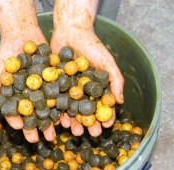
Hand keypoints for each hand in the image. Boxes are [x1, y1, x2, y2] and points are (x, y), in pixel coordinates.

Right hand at [0, 28, 56, 142]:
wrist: (23, 32)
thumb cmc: (7, 52)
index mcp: (16, 96)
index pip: (17, 113)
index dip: (18, 121)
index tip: (21, 129)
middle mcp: (31, 95)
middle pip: (35, 115)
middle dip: (37, 127)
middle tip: (41, 140)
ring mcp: (44, 89)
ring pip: (49, 108)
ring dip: (52, 121)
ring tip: (57, 134)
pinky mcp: (56, 81)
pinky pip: (61, 94)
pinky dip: (65, 104)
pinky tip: (69, 115)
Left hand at [50, 0, 123, 136]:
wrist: (71, 31)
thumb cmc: (93, 45)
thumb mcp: (107, 62)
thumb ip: (115, 81)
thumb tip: (120, 102)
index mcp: (96, 87)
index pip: (102, 105)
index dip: (105, 116)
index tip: (106, 126)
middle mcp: (82, 91)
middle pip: (85, 111)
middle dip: (88, 123)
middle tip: (90, 134)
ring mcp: (67, 89)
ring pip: (70, 109)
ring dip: (73, 121)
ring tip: (75, 130)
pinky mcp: (54, 85)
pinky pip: (56, 100)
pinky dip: (58, 110)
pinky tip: (59, 120)